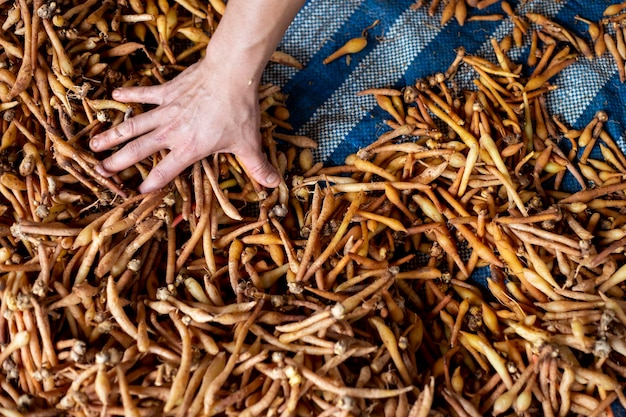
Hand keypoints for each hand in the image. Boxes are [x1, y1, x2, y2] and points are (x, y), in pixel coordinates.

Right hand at [89, 57, 280, 193]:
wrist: (230, 74)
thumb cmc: (238, 111)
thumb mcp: (248, 143)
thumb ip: (258, 167)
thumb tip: (274, 185)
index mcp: (188, 148)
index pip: (165, 171)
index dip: (151, 184)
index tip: (137, 193)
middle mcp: (171, 131)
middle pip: (140, 150)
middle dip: (119, 162)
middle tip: (100, 171)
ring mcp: (166, 110)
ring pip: (134, 125)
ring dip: (114, 134)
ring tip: (93, 143)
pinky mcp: (167, 91)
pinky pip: (145, 94)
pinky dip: (130, 94)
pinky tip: (114, 95)